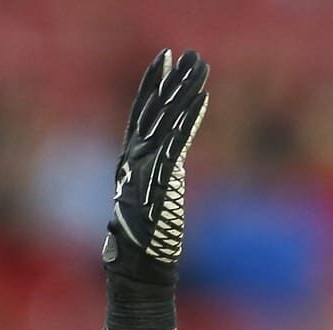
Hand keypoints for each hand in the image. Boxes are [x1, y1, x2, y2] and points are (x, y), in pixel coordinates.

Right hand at [102, 49, 209, 285]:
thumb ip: (155, 187)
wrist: (137, 272)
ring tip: (200, 66)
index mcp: (131, 165)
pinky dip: (189, 116)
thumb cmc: (142, 251)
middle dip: (170, 81)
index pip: (142, 119)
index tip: (163, 66)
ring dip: (185, 89)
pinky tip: (202, 96)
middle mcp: (134, 160)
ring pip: (166, 118)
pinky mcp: (160, 179)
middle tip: (184, 54)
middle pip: (154, 111)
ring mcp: (145, 167)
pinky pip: (176, 138)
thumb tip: (167, 180)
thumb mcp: (149, 208)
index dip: (152, 90)